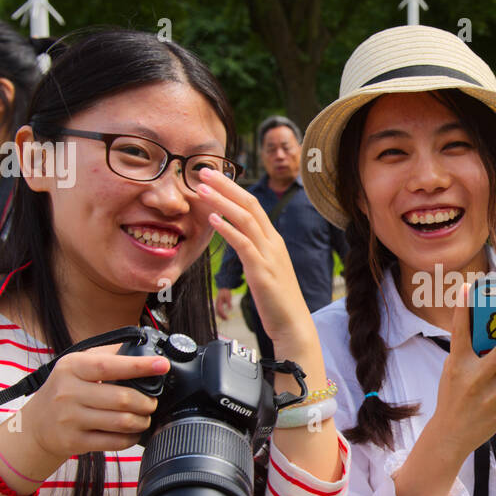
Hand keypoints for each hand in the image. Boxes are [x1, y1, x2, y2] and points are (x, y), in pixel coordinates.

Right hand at [16, 347, 168, 467]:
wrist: (34, 426)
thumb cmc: (64, 390)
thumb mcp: (76, 366)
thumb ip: (107, 355)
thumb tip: (143, 348)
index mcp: (72, 367)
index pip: (109, 366)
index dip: (139, 366)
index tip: (162, 365)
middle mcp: (68, 392)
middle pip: (122, 399)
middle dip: (147, 402)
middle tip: (152, 402)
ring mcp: (69, 419)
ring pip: (122, 422)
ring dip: (142, 421)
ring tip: (144, 417)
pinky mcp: (73, 441)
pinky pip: (114, 442)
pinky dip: (131, 438)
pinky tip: (132, 433)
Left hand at [194, 172, 315, 355]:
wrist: (293, 324)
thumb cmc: (278, 301)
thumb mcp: (266, 269)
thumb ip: (253, 250)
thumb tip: (236, 239)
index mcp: (274, 240)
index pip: (253, 205)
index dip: (233, 188)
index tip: (214, 176)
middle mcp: (273, 242)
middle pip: (250, 204)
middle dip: (226, 185)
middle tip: (204, 170)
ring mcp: (269, 255)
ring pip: (245, 219)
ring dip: (221, 202)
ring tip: (201, 189)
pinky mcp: (262, 271)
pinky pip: (243, 244)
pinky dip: (227, 229)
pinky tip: (212, 220)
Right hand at [424, 283, 495, 461]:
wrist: (450, 436)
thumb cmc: (452, 397)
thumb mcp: (452, 370)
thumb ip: (466, 350)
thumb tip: (481, 325)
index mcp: (457, 364)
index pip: (459, 332)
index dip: (462, 308)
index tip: (469, 286)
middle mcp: (474, 378)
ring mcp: (490, 395)